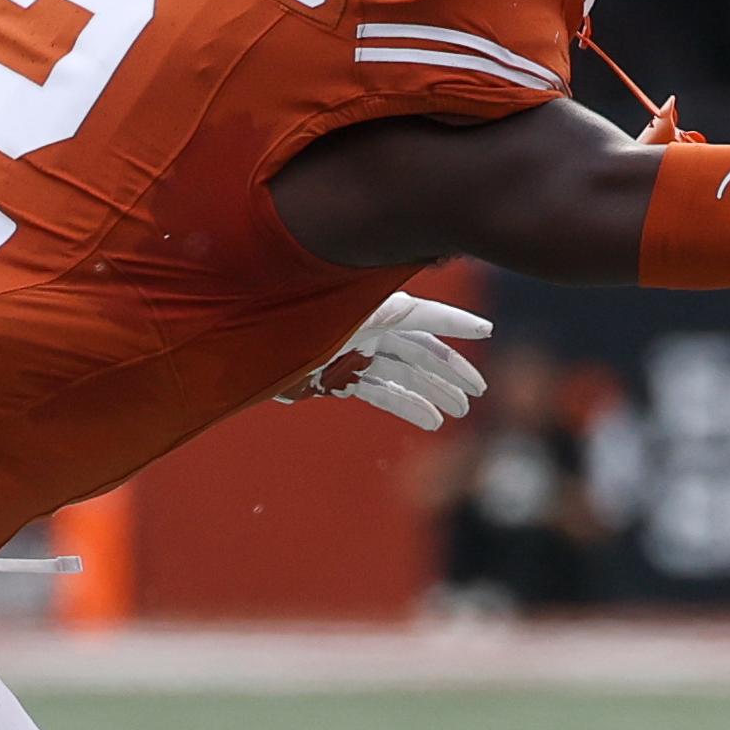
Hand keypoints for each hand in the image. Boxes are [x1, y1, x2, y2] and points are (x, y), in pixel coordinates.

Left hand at [280, 293, 493, 429]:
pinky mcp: (339, 377)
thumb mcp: (334, 316)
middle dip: (451, 371)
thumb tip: (410, 309)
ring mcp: (355, 353)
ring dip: (433, 392)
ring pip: (405, 374)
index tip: (487, 331)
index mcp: (372, 308)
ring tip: (460, 412)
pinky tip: (431, 421)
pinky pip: (381, 392)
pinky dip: (405, 406)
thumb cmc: (287, 322)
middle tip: (479, 392)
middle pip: (421, 350)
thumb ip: (371, 314)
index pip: (425, 314)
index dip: (456, 323)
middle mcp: (369, 328)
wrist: (242, 345)